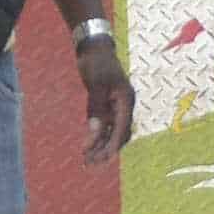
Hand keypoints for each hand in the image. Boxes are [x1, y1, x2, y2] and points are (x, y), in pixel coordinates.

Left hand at [74, 30, 133, 164]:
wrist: (94, 48)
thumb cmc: (96, 63)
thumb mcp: (96, 85)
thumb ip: (96, 109)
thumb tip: (94, 132)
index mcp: (126, 101)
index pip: (120, 129)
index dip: (111, 146)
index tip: (102, 159)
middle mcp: (123, 106)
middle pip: (118, 135)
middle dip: (105, 151)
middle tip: (90, 165)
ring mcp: (115, 107)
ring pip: (110, 133)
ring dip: (100, 147)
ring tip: (87, 161)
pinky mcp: (106, 106)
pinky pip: (104, 126)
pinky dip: (97, 137)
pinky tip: (88, 147)